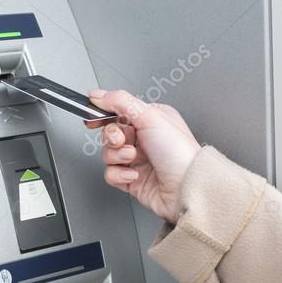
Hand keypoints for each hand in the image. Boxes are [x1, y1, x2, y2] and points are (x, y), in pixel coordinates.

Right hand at [88, 89, 201, 224]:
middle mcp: (144, 139)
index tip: (94, 119)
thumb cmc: (179, 153)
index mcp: (151, 119)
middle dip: (113, 137)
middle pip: (110, 133)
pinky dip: (119, 175)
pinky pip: (111, 174)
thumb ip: (121, 101)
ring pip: (108, 154)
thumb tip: (98, 94)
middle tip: (123, 140)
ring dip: (117, 156)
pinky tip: (134, 174)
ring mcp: (138, 160)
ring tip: (133, 159)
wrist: (187, 188)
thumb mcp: (150, 116)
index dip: (104, 115)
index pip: (119, 112)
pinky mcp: (132, 180)